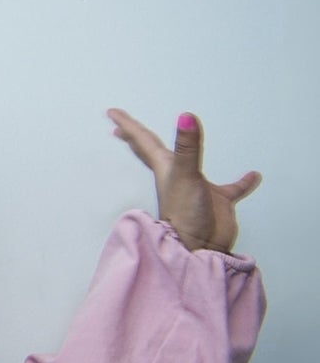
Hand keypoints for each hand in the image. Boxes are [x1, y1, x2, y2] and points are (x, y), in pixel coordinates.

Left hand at [107, 108, 260, 252]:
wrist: (201, 249)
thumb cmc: (186, 216)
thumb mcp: (186, 176)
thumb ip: (188, 147)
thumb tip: (185, 117)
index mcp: (165, 168)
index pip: (143, 141)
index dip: (128, 125)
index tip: (111, 113)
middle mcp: (177, 176)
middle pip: (153, 151)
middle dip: (138, 138)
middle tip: (123, 127)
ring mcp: (196, 189)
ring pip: (192, 165)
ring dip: (189, 152)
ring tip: (189, 138)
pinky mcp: (217, 202)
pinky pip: (233, 189)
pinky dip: (242, 182)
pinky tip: (252, 176)